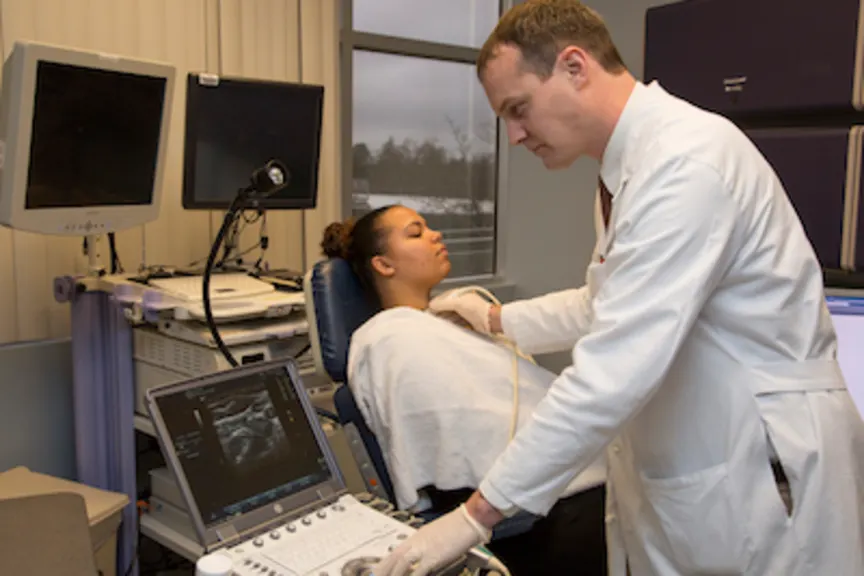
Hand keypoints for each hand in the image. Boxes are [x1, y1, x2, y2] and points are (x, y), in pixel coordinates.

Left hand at [372, 504, 490, 575]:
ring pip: (401, 564)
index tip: (376, 572)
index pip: (395, 552)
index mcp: (416, 537)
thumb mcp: (436, 536)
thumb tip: (421, 562)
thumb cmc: (457, 527)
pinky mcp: (433, 557)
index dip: (384, 564)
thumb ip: (426, 547)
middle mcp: (417, 542)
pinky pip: (418, 572)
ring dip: (394, 575)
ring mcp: (424, 549)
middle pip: (394, 558)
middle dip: (383, 571)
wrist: (469, 519)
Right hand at [428, 292, 493, 333]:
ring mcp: (464, 312)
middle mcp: (462, 302)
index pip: (443, 298)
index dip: (435, 304)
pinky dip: (450, 324)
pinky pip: (455, 322)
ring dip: (443, 319)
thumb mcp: (457, 304)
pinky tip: (446, 327)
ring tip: (436, 324)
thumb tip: (430, 305)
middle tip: (430, 318)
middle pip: (446, 307)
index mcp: (459, 294)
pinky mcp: (467, 321)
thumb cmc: (476, 309)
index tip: (428, 310)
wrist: (490, 321)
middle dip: (438, 312)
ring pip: (450, 315)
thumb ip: (442, 304)